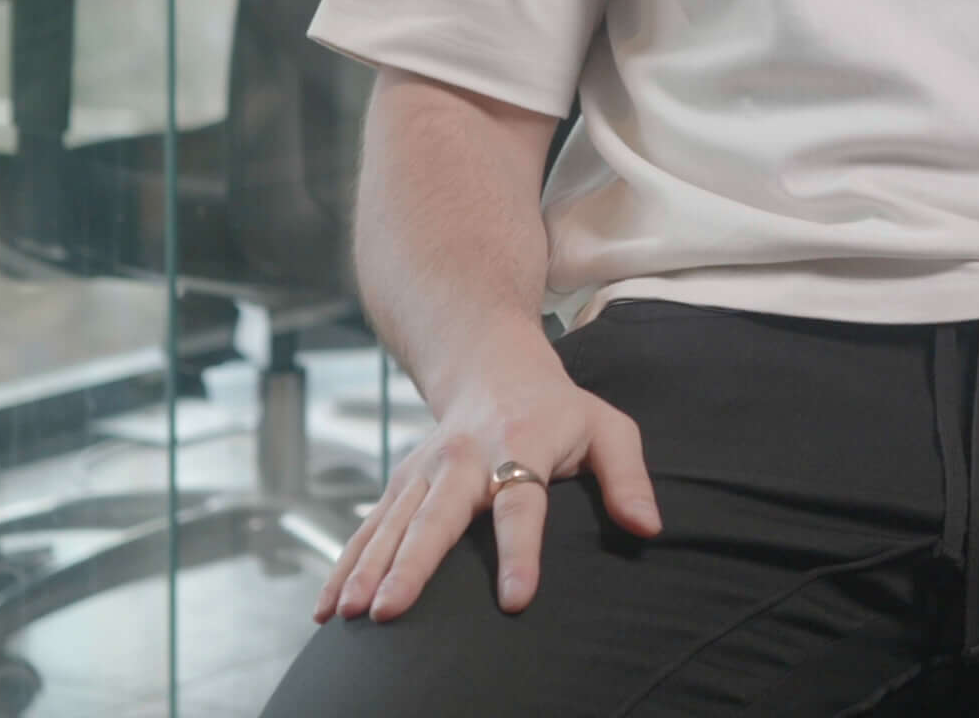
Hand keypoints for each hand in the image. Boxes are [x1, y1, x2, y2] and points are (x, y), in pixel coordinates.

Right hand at [313, 365, 662, 623]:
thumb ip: (628, 477)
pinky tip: (329, 607)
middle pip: (437, 516)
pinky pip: (369, 527)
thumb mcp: (607, 428)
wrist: (491, 363)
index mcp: (522, 444)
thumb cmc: (558, 408)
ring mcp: (426, 469)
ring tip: (351, 615)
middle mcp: (465, 457)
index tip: (515, 598)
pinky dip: (345, 565)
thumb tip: (649, 528)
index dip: (520, 551)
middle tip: (392, 611)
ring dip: (368, 569)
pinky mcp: (402, 482)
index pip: (522, 503)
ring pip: (392, 523)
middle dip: (413, 565)